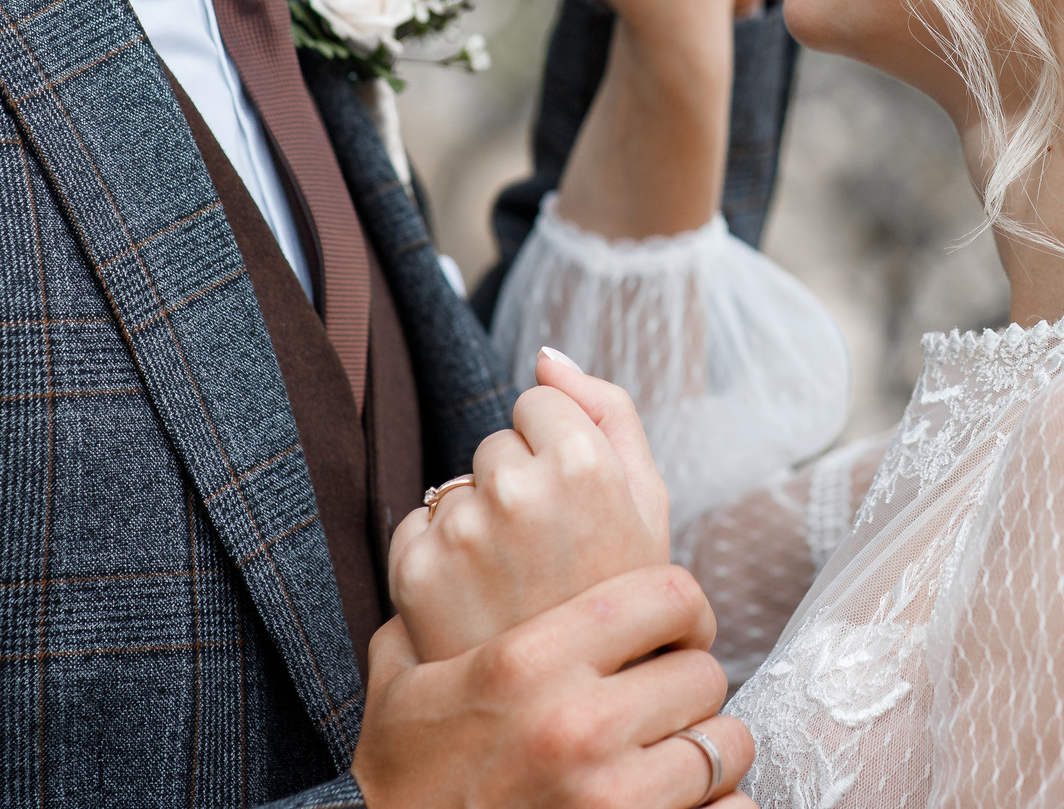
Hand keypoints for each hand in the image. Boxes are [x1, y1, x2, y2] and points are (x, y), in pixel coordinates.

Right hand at [351, 572, 756, 808]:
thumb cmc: (401, 778)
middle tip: (666, 696)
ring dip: (706, 746)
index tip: (674, 626)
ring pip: (723, 743)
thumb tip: (440, 518)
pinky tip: (686, 801)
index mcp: (531, 663)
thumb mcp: (403, 679)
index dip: (682, 608)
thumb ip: (434, 600)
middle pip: (703, 673)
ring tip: (675, 749)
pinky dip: (718, 805)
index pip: (667, 595)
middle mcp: (576, 725)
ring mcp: (607, 796)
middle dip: (690, 683)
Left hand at [391, 351, 668, 662]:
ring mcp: (461, 531)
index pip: (539, 403)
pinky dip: (441, 554)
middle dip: (518, 484)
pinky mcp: (414, 570)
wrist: (572, 708)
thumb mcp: (649, 505)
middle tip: (549, 555)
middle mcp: (516, 489)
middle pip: (496, 444)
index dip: (560, 453)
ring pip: (457, 484)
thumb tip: (547, 356)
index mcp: (583, 464)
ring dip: (479, 520)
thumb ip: (609, 412)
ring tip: (514, 581)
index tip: (576, 507)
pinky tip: (476, 598)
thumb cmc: (618, 600)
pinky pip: (419, 525)